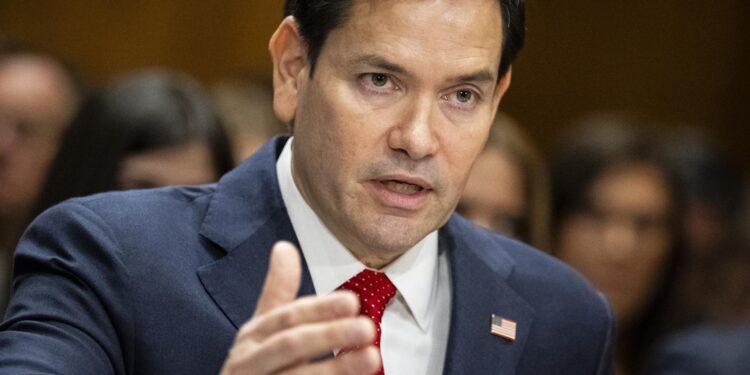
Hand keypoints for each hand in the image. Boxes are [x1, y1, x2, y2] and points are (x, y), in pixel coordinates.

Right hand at [219, 241, 380, 373]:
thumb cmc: (254, 367)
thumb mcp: (261, 329)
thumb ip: (277, 292)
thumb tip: (284, 247)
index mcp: (253, 336)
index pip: (288, 317)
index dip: (320, 309)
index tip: (352, 301)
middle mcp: (250, 362)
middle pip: (291, 345)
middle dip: (330, 335)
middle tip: (367, 328)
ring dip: (335, 369)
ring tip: (370, 358)